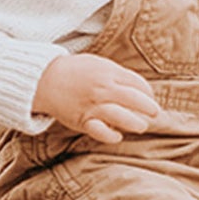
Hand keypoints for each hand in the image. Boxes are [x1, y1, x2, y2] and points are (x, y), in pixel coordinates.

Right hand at [33, 53, 160, 143]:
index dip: (148, 93)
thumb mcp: (98, 63)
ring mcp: (92, 105)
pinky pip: (102, 132)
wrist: (44, 80)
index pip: (138, 84)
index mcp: (108, 72)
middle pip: (136, 100)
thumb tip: (139, 88)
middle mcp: (102, 89)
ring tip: (141, 126)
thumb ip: (118, 74)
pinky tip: (118, 135)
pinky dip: (112, 136)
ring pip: (122, 117)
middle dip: (150, 109)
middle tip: (154, 113)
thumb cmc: (74, 71)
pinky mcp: (82, 120)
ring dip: (136, 123)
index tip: (150, 98)